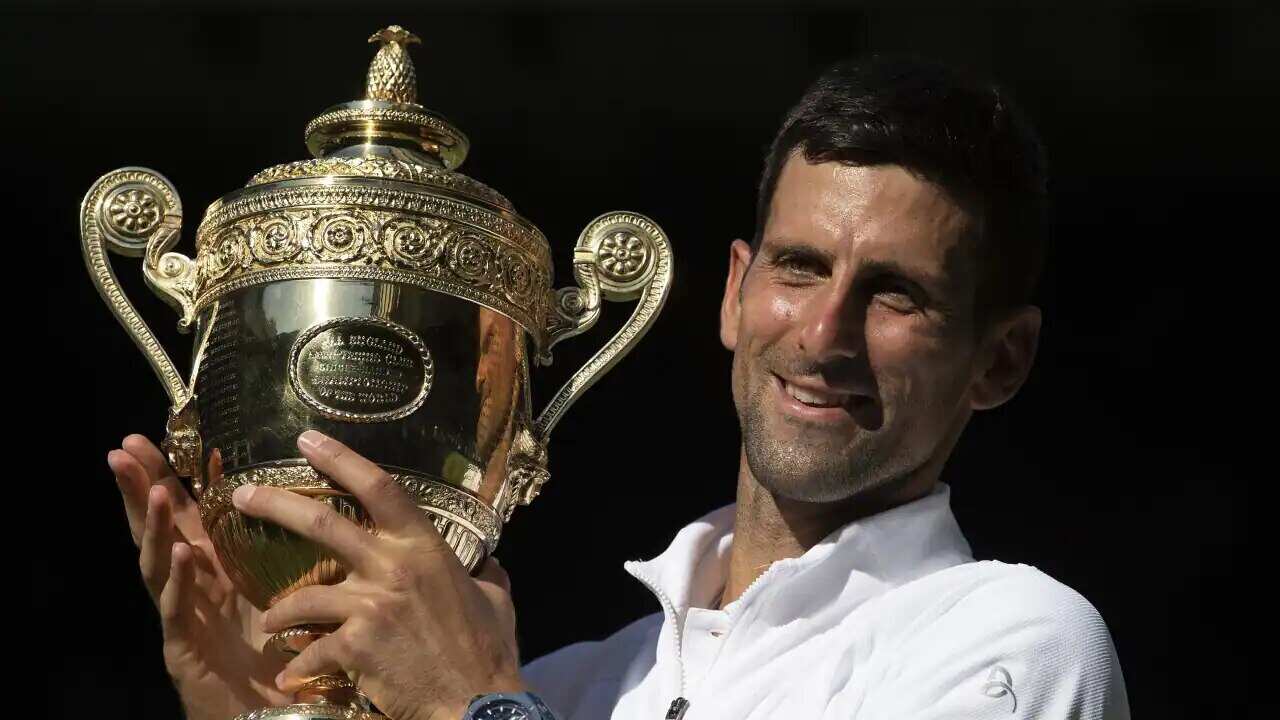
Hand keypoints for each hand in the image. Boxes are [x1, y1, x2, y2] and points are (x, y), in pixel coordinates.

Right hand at [108, 435, 289, 719]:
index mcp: (211, 570)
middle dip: (140, 489)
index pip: (185, 514)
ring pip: (157, 566)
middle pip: (159, 531)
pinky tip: (182, 555)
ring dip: (157, 528)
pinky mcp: (183, 650)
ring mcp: (181, 617)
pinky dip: (178, 582)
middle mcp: (189, 588)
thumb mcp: (274, 587)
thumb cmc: (274, 651)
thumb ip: (268, 548)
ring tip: (159, 493)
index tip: (162, 437)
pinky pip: (177, 611)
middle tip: (124, 449)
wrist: (267, 709)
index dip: (172, 476)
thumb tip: (288, 495)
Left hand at [233, 430, 524, 719]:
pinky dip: (300, 665)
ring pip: (302, 597)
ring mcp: (371, 606)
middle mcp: (393, 568)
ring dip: (280, 612)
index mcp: (425, 548)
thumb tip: (485, 563)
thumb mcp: (494, 597)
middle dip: (275, 505)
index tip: (308, 440)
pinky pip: (311, 652)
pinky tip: (292, 676)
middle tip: (243, 495)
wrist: (477, 703)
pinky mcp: (354, 647)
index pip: (378, 487)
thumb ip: (482, 573)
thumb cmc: (488, 650)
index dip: (341, 459)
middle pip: (322, 524)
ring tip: (270, 622)